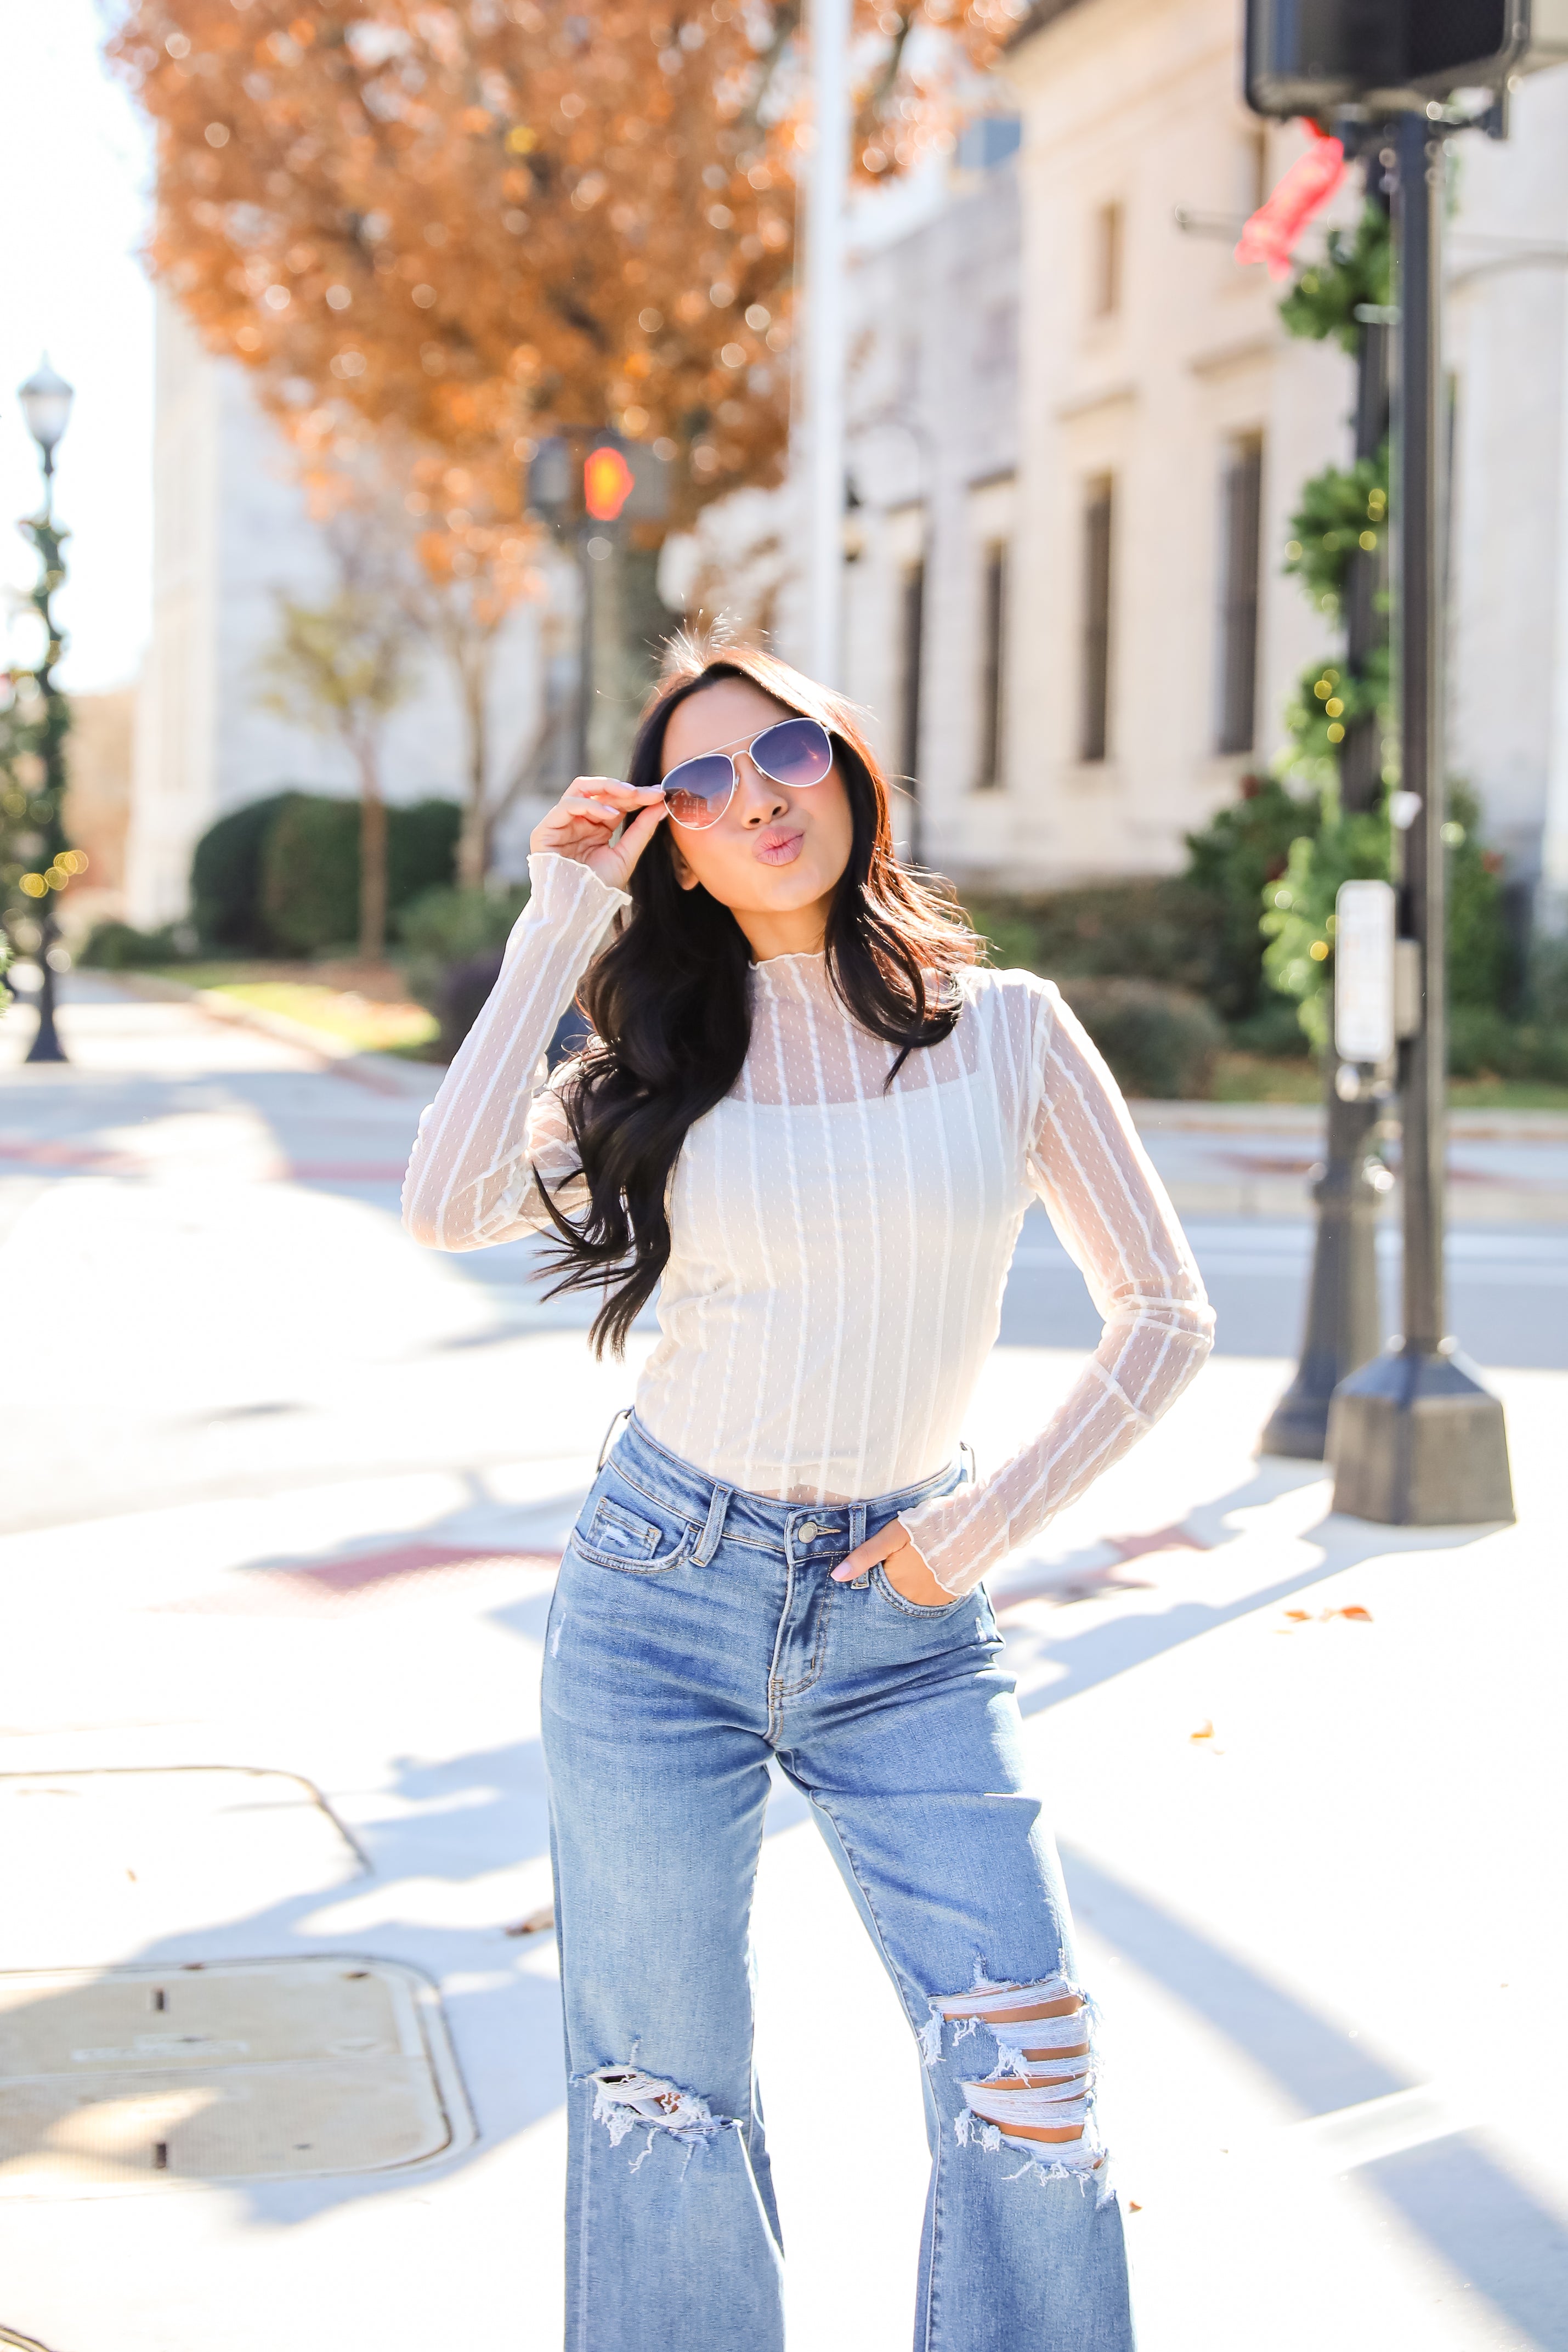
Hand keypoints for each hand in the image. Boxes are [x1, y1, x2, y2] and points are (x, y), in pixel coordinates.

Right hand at [531, 776, 666, 892]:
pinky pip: (567, 806)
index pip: (616, 802)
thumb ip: (642, 830)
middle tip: (650, 791)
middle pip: (600, 792)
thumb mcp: (626, 855)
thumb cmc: (599, 889)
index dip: (638, 796)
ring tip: (632, 795)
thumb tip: (661, 806)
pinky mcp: (545, 830)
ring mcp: (561, 824)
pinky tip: (611, 814)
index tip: (660, 794)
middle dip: (626, 789)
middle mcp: (578, 821)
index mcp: (596, 827)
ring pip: (581, 789)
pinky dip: (591, 805)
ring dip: (608, 788)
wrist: (577, 912)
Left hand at [832, 1517, 951, 1606]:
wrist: (976, 1525)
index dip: (875, 1574)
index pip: (875, 1588)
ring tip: (919, 1560)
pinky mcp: (952, 1596)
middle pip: (894, 1593)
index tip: (882, 1563)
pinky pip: (933, 1597)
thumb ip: (865, 1555)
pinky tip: (933, 1566)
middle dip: (893, 1579)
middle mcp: (914, 1598)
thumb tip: (837, 1577)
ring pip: (912, 1596)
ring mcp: (934, 1600)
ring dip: (911, 1583)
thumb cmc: (930, 1525)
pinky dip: (929, 1585)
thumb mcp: (893, 1534)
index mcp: (896, 1583)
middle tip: (905, 1558)